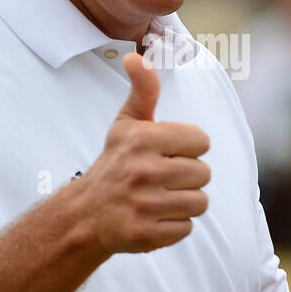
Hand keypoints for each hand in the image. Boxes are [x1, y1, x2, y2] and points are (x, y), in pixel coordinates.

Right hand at [80, 52, 211, 253]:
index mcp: (143, 139)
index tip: (166, 152)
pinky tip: (154, 218)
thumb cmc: (115, 163)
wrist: (86, 214)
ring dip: (184, 202)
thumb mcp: (126, 123)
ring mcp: (144, 205)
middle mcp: (143, 170)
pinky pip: (186, 229)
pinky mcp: (145, 235)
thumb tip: (134, 57)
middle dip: (187, 177)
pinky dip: (174, 226)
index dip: (188, 147)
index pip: (202, 141)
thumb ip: (143, 90)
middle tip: (162, 178)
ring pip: (200, 202)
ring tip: (160, 198)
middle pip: (204, 173)